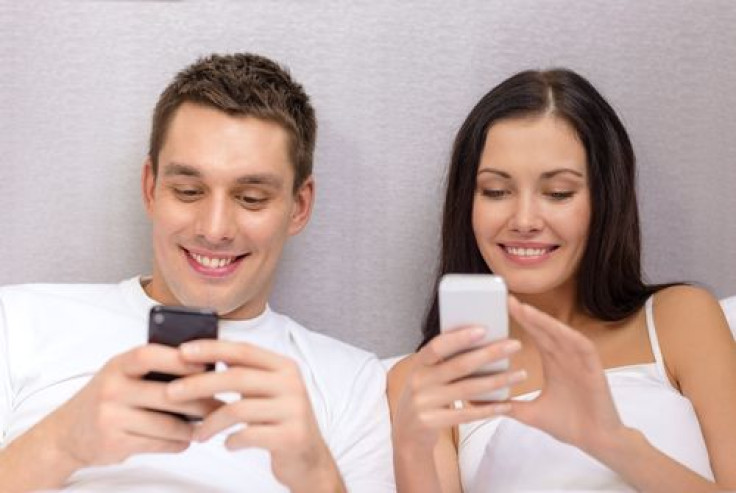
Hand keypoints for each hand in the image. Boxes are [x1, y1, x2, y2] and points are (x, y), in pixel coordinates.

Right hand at [42, 344, 221, 468]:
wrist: (67, 433)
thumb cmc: (109, 396)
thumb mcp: (123, 373)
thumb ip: (154, 367)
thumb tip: (206, 367)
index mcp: (118, 365)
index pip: (150, 355)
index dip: (180, 359)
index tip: (208, 365)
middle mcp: (112, 389)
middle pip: (168, 395)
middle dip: (201, 401)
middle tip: (222, 405)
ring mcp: (111, 418)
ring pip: (167, 424)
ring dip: (193, 427)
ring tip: (209, 425)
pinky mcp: (114, 444)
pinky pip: (158, 444)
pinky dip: (178, 443)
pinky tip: (187, 439)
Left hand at [168, 340, 344, 492]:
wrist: (309, 459)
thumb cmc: (279, 422)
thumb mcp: (267, 392)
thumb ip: (244, 375)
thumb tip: (199, 361)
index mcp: (284, 367)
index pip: (243, 350)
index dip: (212, 348)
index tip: (182, 352)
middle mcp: (292, 384)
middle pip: (236, 377)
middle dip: (199, 384)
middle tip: (171, 393)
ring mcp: (294, 410)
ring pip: (238, 409)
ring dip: (210, 422)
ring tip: (197, 434)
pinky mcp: (291, 436)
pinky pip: (248, 435)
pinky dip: (231, 441)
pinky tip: (227, 444)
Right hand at [392, 326, 524, 450]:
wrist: (405, 433)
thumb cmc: (424, 396)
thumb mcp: (426, 376)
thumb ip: (443, 362)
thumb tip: (478, 338)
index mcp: (419, 364)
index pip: (438, 346)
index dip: (460, 337)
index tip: (484, 329)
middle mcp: (419, 381)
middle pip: (459, 366)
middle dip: (490, 354)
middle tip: (515, 345)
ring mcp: (424, 403)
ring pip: (467, 390)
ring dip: (497, 381)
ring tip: (520, 374)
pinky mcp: (432, 422)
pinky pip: (467, 414)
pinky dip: (489, 409)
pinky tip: (506, 404)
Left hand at [506, 296, 625, 454]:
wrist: (597, 441)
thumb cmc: (569, 425)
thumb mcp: (531, 414)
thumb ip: (509, 406)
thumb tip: (482, 405)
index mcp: (554, 364)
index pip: (536, 337)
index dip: (522, 322)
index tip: (502, 308)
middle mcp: (566, 358)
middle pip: (546, 330)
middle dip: (528, 315)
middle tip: (508, 300)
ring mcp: (580, 362)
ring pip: (561, 334)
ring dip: (544, 321)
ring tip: (524, 310)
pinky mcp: (593, 369)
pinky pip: (582, 347)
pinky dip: (569, 336)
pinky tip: (555, 329)